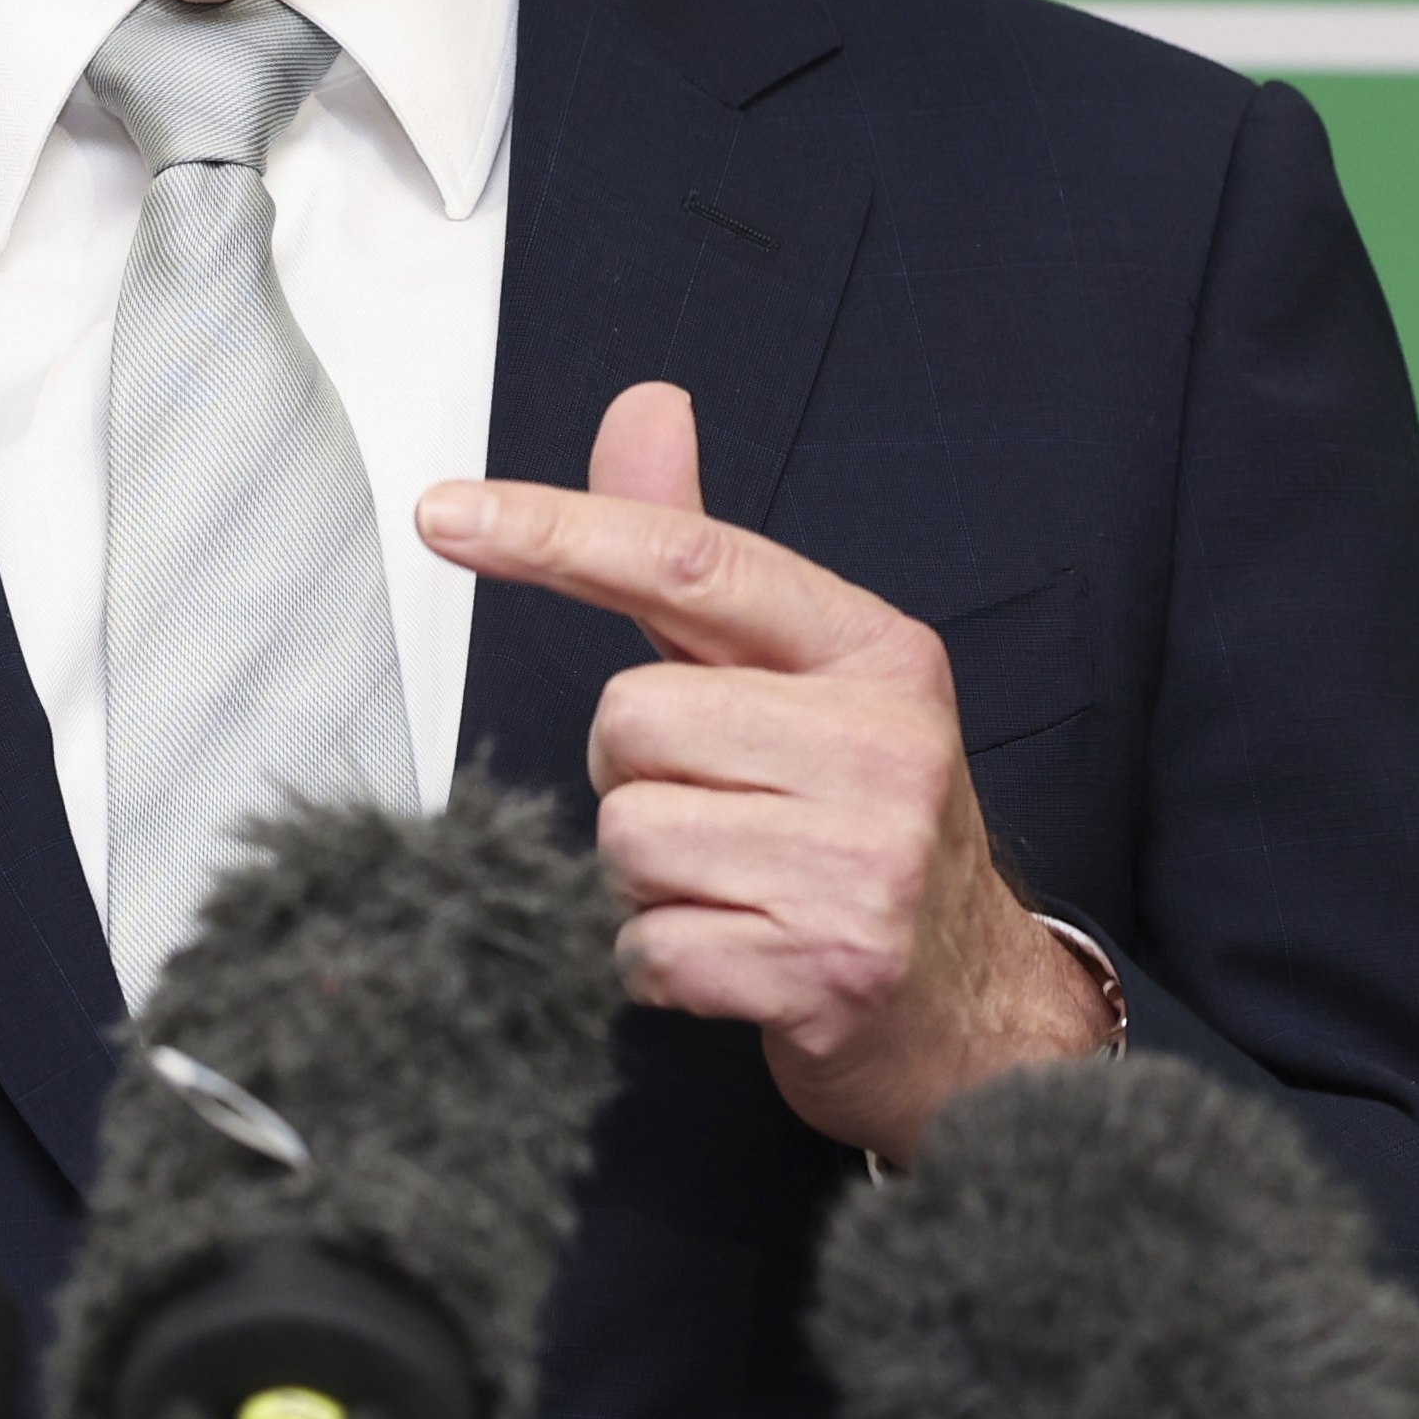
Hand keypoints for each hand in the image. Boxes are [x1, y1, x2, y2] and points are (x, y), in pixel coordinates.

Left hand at [415, 380, 1109, 1160]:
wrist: (971, 1011)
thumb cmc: (857, 827)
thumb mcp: (800, 678)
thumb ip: (697, 559)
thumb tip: (644, 407)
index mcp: (875, 652)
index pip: (690, 562)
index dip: (557, 531)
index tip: (447, 512)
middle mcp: (882, 745)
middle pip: (626, 718)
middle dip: (636, 776)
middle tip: (721, 813)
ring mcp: (864, 862)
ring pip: (626, 835)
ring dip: (647, 878)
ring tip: (736, 888)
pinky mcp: (829, 969)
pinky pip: (646, 946)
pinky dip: (662, 963)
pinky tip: (737, 957)